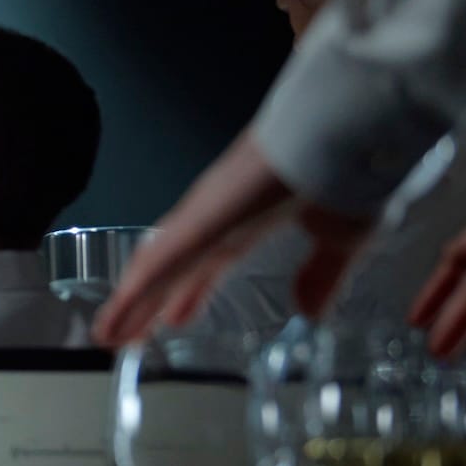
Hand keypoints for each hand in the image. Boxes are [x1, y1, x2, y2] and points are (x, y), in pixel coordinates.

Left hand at [93, 131, 371, 343]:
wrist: (356, 131)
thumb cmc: (354, 170)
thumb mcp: (343, 237)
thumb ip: (322, 274)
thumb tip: (311, 310)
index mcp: (252, 220)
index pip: (209, 263)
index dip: (190, 292)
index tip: (172, 318)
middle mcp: (219, 214)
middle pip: (172, 266)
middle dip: (149, 302)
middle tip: (124, 333)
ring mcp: (206, 212)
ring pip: (159, 264)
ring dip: (133, 301)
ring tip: (108, 334)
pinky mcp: (203, 215)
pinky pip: (165, 258)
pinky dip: (140, 289)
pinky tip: (119, 311)